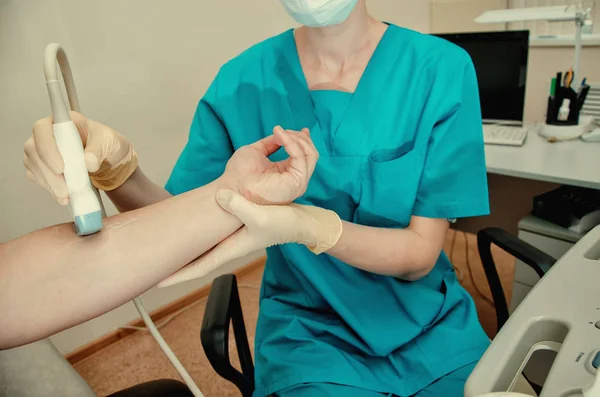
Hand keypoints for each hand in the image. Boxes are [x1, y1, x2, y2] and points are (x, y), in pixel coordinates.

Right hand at [24, 111, 136, 204]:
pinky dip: (48, 187)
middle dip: (48, 172)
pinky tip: (62, 195)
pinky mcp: (42, 165)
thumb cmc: (106, 143)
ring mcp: (42, 149)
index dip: (47, 147)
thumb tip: (88, 162)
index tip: (60, 167)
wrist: (109, 159)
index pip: (42, 128)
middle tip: (64, 189)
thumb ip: (98, 149)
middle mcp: (47, 133)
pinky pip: (36, 176)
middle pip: (34, 149)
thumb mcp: (109, 141)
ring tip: (65, 195)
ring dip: (48, 182)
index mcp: (62, 121)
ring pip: (33, 164)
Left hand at [157, 189, 341, 287]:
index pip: (198, 268)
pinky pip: (211, 238)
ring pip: (203, 250)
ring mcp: (232, 239)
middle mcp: (228, 246)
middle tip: (152, 266)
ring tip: (166, 252)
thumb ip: (239, 206)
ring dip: (186, 254)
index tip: (156, 282)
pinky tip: (193, 233)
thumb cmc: (284, 223)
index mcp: (230, 249)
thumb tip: (219, 195)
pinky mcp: (237, 229)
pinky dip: (198, 239)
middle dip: (176, 267)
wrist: (301, 222)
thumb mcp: (261, 215)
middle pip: (196, 261)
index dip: (177, 276)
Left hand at [222, 126, 317, 204]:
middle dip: (302, 138)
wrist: (232, 186)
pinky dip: (291, 143)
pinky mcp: (296, 183)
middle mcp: (294, 178)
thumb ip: (271, 143)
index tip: (293, 129)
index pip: (303, 155)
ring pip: (310, 155)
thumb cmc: (239, 173)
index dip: (302, 140)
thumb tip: (282, 133)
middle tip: (288, 130)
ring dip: (296, 139)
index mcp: (287, 172)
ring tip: (281, 132)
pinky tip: (280, 136)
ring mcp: (297, 182)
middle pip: (311, 154)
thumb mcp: (257, 151)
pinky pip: (300, 158)